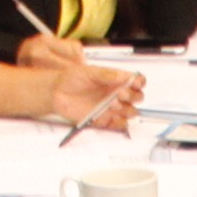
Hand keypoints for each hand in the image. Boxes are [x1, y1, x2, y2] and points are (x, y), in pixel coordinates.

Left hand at [28, 51, 144, 132]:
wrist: (57, 93)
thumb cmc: (71, 79)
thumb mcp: (88, 71)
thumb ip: (106, 74)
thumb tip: (123, 76)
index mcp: (116, 80)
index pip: (137, 81)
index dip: (139, 83)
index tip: (134, 83)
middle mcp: (116, 94)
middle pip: (138, 98)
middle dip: (132, 96)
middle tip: (119, 94)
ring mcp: (112, 108)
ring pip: (131, 112)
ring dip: (126, 109)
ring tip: (112, 104)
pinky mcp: (105, 120)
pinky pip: (120, 125)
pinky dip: (120, 123)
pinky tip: (113, 117)